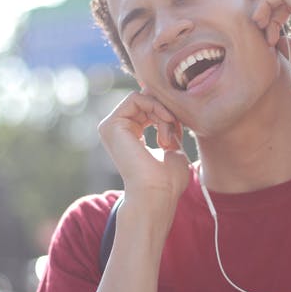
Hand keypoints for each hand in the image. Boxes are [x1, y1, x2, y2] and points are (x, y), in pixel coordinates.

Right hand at [97, 92, 190, 228]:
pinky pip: (136, 98)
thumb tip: (170, 112)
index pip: (149, 109)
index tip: (180, 131)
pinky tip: (165, 123)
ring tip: (169, 134)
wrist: (157, 193)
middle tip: (176, 131)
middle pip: (146, 101)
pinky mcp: (110, 125)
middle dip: (166, 111)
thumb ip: (168, 127)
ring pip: (142, 98)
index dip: (168, 113)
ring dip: (162, 111)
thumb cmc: (167, 180)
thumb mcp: (172, 146)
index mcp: (129, 136)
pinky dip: (155, 107)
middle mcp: (117, 131)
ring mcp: (111, 127)